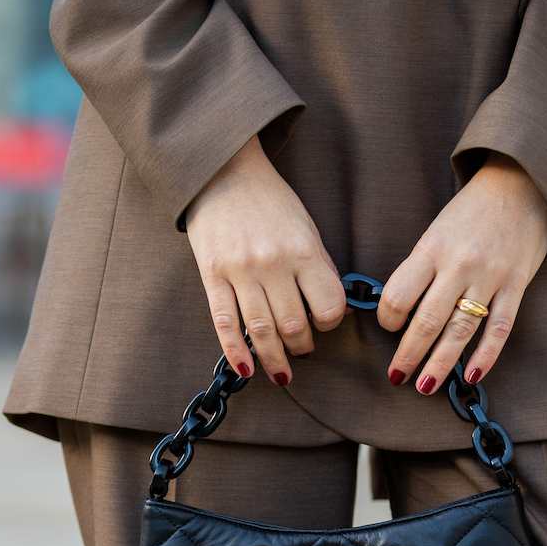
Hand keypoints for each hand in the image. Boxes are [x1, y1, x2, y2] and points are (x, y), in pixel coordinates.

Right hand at [183, 136, 346, 385]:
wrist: (222, 172)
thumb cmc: (269, 201)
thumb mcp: (306, 227)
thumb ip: (318, 268)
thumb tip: (334, 309)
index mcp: (303, 251)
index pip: (328, 306)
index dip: (331, 322)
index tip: (325, 322)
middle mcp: (273, 264)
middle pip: (294, 326)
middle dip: (303, 346)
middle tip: (303, 348)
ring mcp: (240, 272)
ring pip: (262, 331)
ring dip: (275, 359)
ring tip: (283, 373)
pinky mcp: (212, 276)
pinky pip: (224, 323)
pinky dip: (235, 352)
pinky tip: (246, 370)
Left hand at [377, 155, 546, 392]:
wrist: (522, 183)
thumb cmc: (472, 211)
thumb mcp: (437, 231)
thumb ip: (422, 268)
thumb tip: (402, 311)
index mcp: (432, 248)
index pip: (398, 294)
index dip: (387, 319)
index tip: (388, 327)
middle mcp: (459, 265)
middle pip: (427, 320)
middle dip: (408, 354)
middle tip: (396, 377)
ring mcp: (490, 277)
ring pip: (460, 331)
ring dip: (441, 364)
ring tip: (425, 386)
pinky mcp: (516, 286)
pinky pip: (499, 330)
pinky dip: (485, 356)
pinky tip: (472, 376)